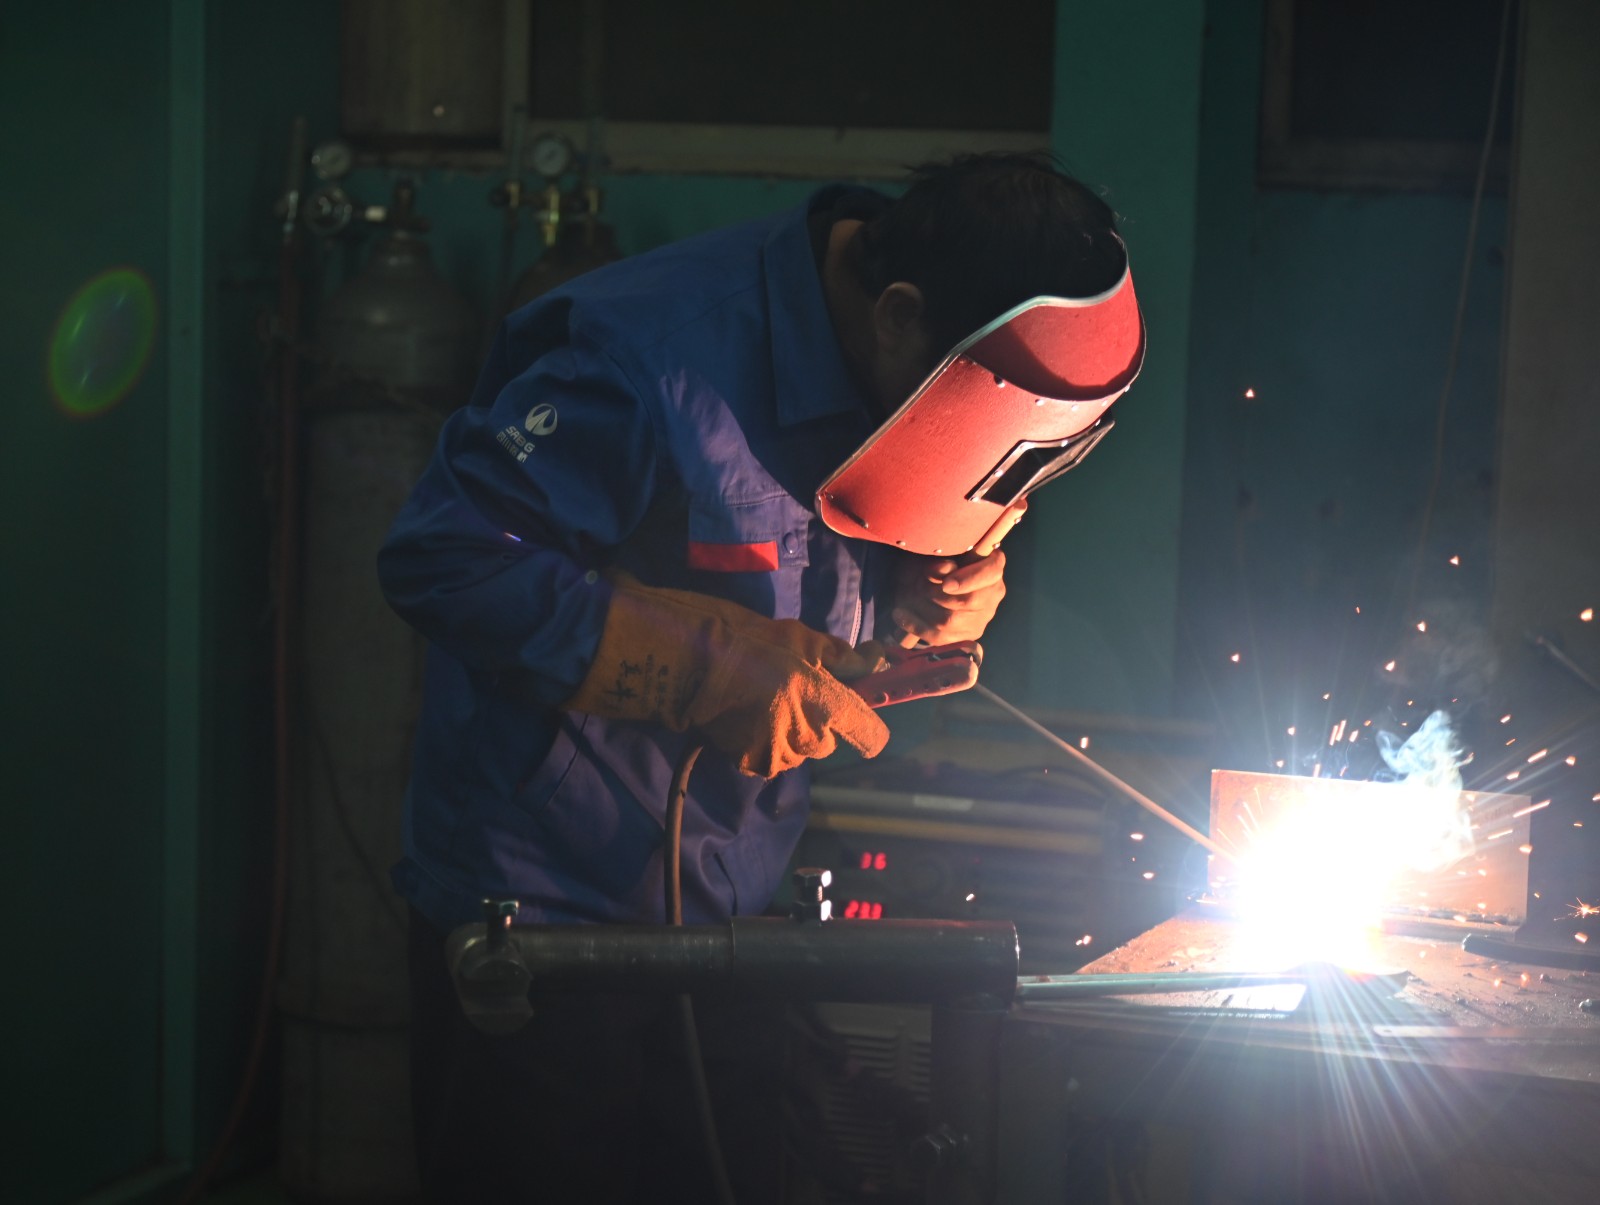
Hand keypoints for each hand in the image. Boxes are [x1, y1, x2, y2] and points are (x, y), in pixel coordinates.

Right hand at [565, 573, 888, 777]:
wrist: (690, 662)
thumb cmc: (750, 641)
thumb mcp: (803, 639)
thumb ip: (844, 657)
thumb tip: (876, 659)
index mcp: (825, 705)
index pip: (870, 736)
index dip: (869, 727)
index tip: (858, 714)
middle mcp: (806, 738)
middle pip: (829, 741)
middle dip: (819, 722)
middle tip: (794, 692)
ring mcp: (776, 754)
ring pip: (800, 752)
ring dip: (792, 734)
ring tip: (767, 702)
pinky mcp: (749, 763)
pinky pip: (772, 757)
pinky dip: (765, 742)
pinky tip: (749, 716)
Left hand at [890, 549, 1007, 647]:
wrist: (927, 579)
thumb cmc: (935, 559)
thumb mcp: (938, 552)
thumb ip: (942, 557)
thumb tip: (944, 569)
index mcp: (992, 566)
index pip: (991, 572)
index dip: (969, 579)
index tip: (946, 583)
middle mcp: (993, 594)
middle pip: (969, 601)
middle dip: (936, 593)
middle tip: (917, 585)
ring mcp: (981, 618)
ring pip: (951, 620)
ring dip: (923, 607)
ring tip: (907, 596)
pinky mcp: (965, 635)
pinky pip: (939, 636)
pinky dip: (915, 625)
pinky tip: (900, 614)